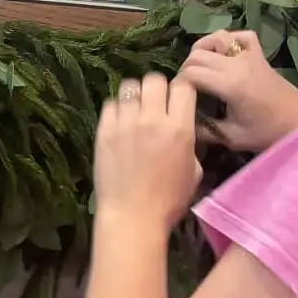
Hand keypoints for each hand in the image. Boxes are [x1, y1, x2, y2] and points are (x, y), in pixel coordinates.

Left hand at [94, 72, 201, 234]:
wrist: (133, 217)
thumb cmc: (168, 201)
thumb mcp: (193, 172)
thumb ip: (189, 143)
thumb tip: (182, 131)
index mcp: (180, 129)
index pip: (184, 86)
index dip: (182, 89)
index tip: (179, 97)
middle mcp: (153, 119)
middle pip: (154, 79)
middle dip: (157, 88)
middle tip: (155, 103)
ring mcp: (125, 123)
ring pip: (129, 86)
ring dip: (135, 95)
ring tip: (135, 109)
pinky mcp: (104, 131)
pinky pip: (110, 104)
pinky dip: (116, 109)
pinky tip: (119, 122)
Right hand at [177, 30, 297, 153]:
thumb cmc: (268, 133)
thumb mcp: (232, 137)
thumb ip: (204, 131)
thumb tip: (183, 125)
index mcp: (230, 84)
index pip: (190, 73)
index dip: (179, 83)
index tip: (179, 97)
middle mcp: (238, 64)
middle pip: (198, 54)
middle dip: (186, 68)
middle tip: (187, 87)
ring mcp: (250, 55)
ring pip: (217, 38)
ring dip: (203, 49)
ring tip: (199, 67)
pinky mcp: (260, 55)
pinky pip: (242, 36)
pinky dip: (230, 40)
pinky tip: (225, 54)